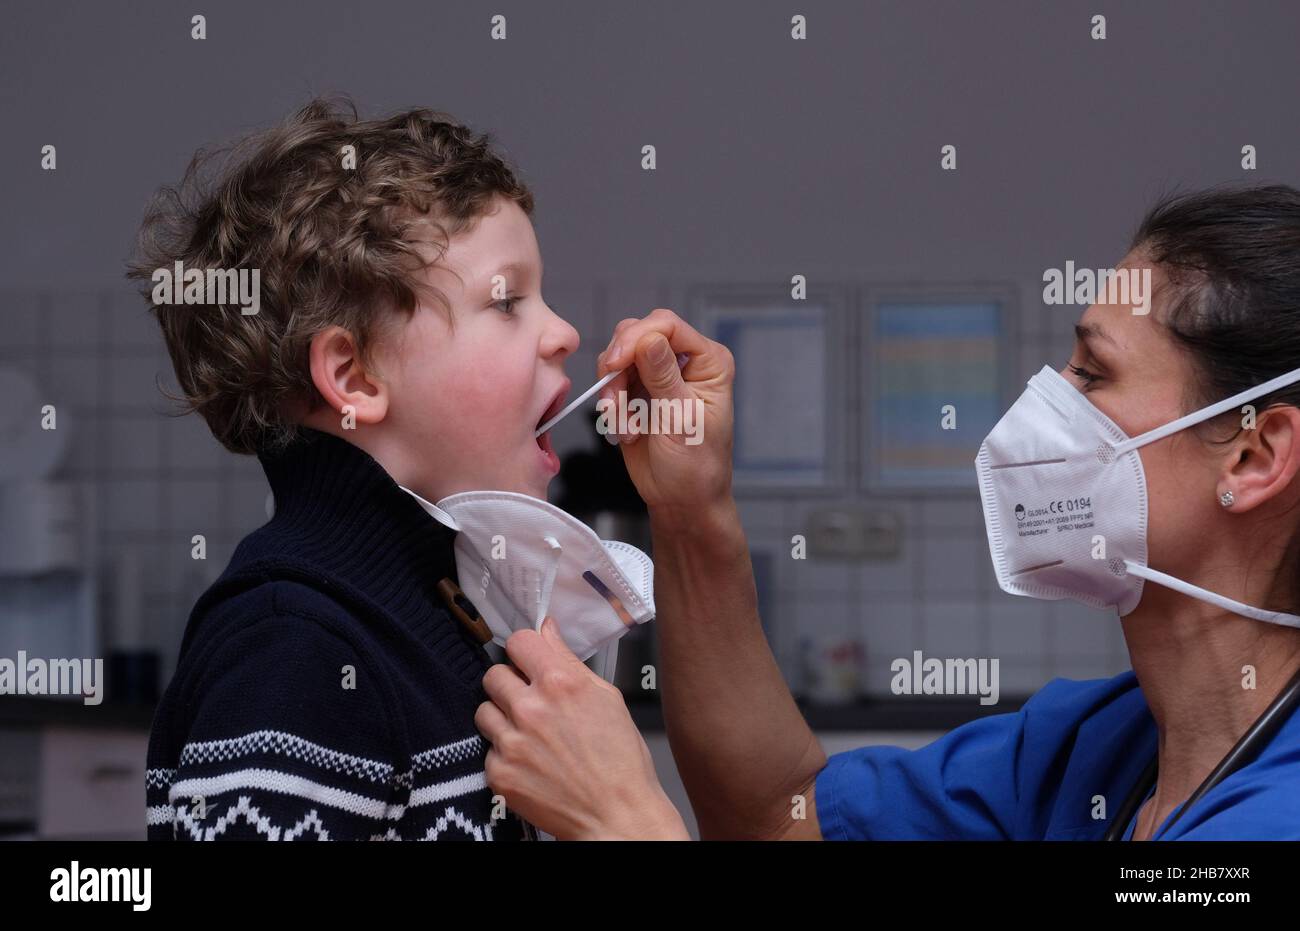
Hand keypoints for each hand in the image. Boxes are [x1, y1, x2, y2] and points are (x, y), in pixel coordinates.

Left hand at [475, 618, 688, 839]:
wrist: (616, 816)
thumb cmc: (620, 761)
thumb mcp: (606, 698)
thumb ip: (569, 660)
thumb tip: (547, 630)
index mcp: (560, 684)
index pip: (518, 641)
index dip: (525, 650)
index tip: (529, 660)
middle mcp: (531, 709)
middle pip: (494, 674)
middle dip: (511, 684)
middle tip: (530, 701)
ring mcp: (511, 743)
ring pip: (484, 710)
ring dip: (502, 717)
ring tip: (530, 734)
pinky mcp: (499, 773)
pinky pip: (488, 748)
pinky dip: (505, 753)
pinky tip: (531, 761)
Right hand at [596, 308, 734, 517]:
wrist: (681, 499)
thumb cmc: (695, 466)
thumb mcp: (681, 420)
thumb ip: (663, 377)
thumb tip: (649, 338)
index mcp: (708, 361)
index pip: (667, 325)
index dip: (637, 338)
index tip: (615, 364)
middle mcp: (684, 361)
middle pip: (638, 333)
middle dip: (619, 367)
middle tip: (615, 403)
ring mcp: (659, 373)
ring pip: (618, 356)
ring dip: (613, 391)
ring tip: (626, 426)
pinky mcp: (637, 390)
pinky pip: (610, 380)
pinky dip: (611, 405)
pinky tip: (627, 431)